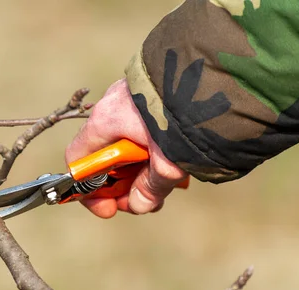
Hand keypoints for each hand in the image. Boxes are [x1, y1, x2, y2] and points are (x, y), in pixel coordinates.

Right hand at [65, 78, 186, 217]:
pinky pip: (146, 129)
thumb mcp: (168, 161)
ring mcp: (134, 98)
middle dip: (122, 185)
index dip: (87, 188)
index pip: (78, 159)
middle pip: (106, 156)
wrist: (219, 72)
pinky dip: (156, 149)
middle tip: (143, 200)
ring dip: (142, 170)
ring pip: (129, 144)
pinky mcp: (156, 94)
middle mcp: (113, 106)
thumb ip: (150, 187)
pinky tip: (178, 161)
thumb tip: (138, 205)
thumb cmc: (186, 116)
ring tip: (168, 185)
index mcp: (105, 121)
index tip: (108, 206)